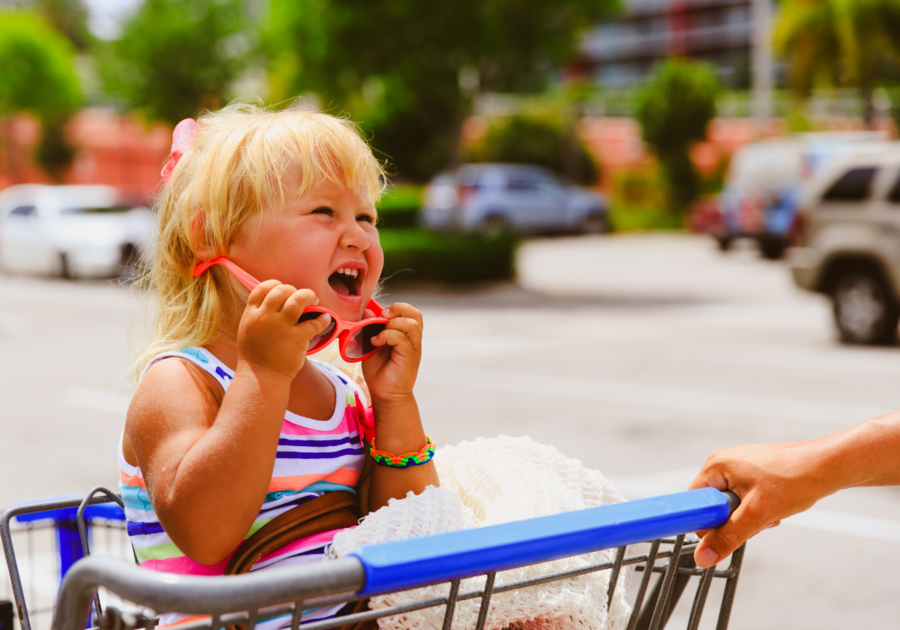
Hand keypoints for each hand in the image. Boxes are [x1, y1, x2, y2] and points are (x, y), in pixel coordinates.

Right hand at [238, 280, 331, 379]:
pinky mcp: (296, 338)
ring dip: (309, 296)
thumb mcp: (248, 329)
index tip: (285, 290)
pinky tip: (325, 320)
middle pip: (282, 290)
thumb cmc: (256, 355)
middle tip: (303, 298)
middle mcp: (265, 317)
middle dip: (295, 290)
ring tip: (315, 301)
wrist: (261, 378)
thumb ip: (259, 314)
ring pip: (298, 299)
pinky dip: (322, 319)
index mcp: (251, 314)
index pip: (263, 288)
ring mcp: (281, 327)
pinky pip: (314, 322)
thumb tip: (276, 301)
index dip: (276, 284)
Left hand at [362, 302, 422, 404]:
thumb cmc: (379, 371)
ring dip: (393, 323)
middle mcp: (413, 341)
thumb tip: (366, 311)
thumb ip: (370, 328)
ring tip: (378, 332)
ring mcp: (412, 349)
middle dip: (398, 310)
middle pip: (416, 315)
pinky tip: (375, 342)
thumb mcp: (371, 345)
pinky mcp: (409, 359)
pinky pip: (402, 340)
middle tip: (382, 317)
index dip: (398, 308)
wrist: (385, 395)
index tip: (381, 314)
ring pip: (412, 325)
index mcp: (407, 335)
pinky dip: (387, 336)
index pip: (411, 313)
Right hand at [689, 441, 825, 567]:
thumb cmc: (795, 480)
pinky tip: (775, 507)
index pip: (694, 501)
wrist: (827, 466)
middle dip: (734, 520)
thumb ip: (727, 537)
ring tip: (770, 512)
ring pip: (732, 504)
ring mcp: (739, 466)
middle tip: (756, 520)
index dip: (707, 521)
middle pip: (714, 505)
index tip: (726, 530)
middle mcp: (723, 462)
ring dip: (749, 516)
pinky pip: (744, 498)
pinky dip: (758, 508)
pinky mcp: (753, 472)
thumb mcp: (757, 515)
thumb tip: (704, 556)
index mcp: (715, 465)